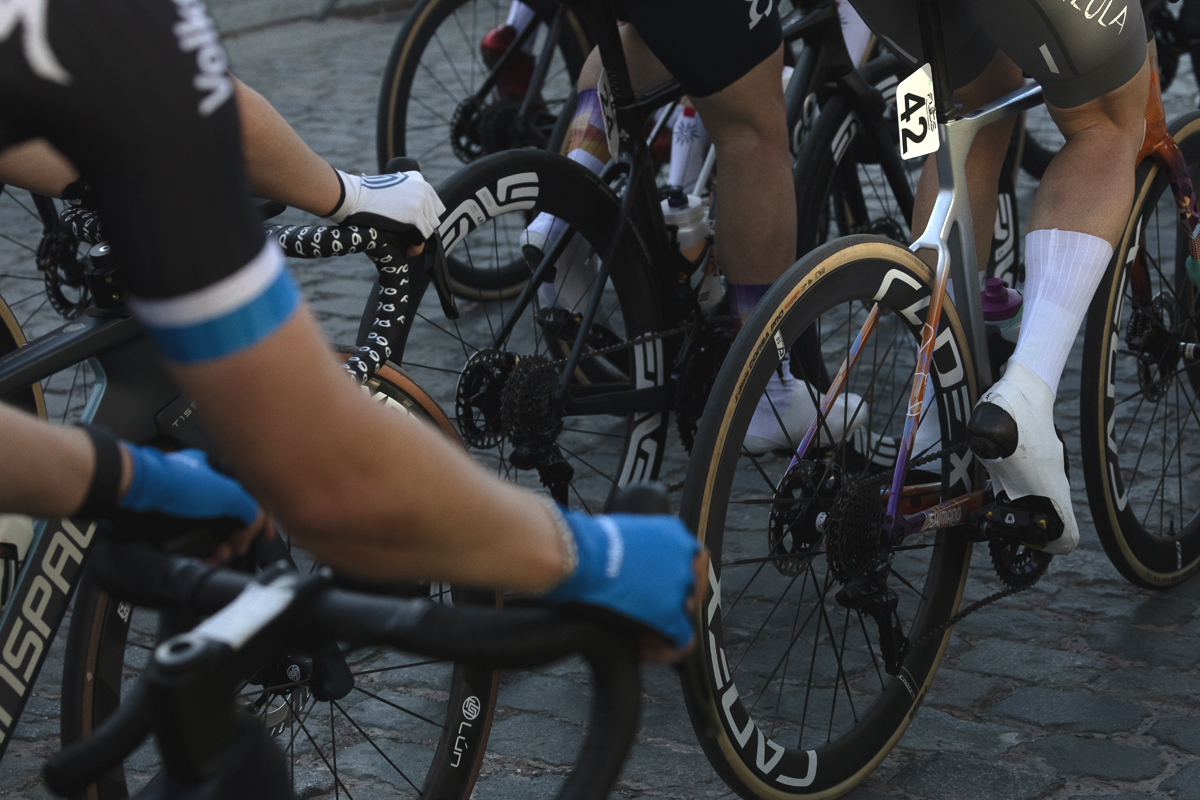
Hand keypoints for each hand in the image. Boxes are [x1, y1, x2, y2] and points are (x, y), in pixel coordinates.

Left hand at [118, 445, 270, 559]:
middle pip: (232, 518)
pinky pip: (194, 538)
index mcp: (222, 474)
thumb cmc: (177, 483)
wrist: (139, 492)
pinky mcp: (173, 518)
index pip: (250, 498)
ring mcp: (188, 503)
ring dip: (219, 548)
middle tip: (235, 549)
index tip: (265, 536)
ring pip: (213, 531)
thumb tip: (257, 523)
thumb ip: (251, 508)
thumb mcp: (229, 493)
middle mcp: (206, 487)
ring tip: (216, 557)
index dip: (261, 519)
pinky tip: (202, 558)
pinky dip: (201, 550)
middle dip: (237, 538)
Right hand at [326, 169, 444, 251]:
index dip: (426, 217)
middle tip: (410, 236)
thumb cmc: (367, 196)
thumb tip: (418, 219)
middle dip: (423, 227)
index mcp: (418, 180)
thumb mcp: (393, 189)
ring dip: (419, 236)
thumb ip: (408, 198)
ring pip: (430, 227)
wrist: (355, 196)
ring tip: (407, 241)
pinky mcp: (414, 216)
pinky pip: (423, 236)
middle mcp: (423, 188)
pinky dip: (416, 243)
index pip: (435, 205)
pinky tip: (407, 245)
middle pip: (434, 217)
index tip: (416, 225)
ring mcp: (420, 202)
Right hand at [542, 509, 707, 661]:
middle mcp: (684, 558)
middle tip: (644, 612)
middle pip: (689, 588)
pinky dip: (664, 650)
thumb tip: (630, 562)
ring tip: (639, 634)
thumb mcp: (624, 534)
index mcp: (674, 533)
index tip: (654, 589)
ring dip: (664, 624)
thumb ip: (639, 550)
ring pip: (685, 615)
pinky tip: (642, 650)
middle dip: (669, 602)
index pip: (689, 560)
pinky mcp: (670, 615)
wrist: (578, 558)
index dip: (672, 580)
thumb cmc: (587, 545)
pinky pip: (681, 640)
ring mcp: (680, 587)